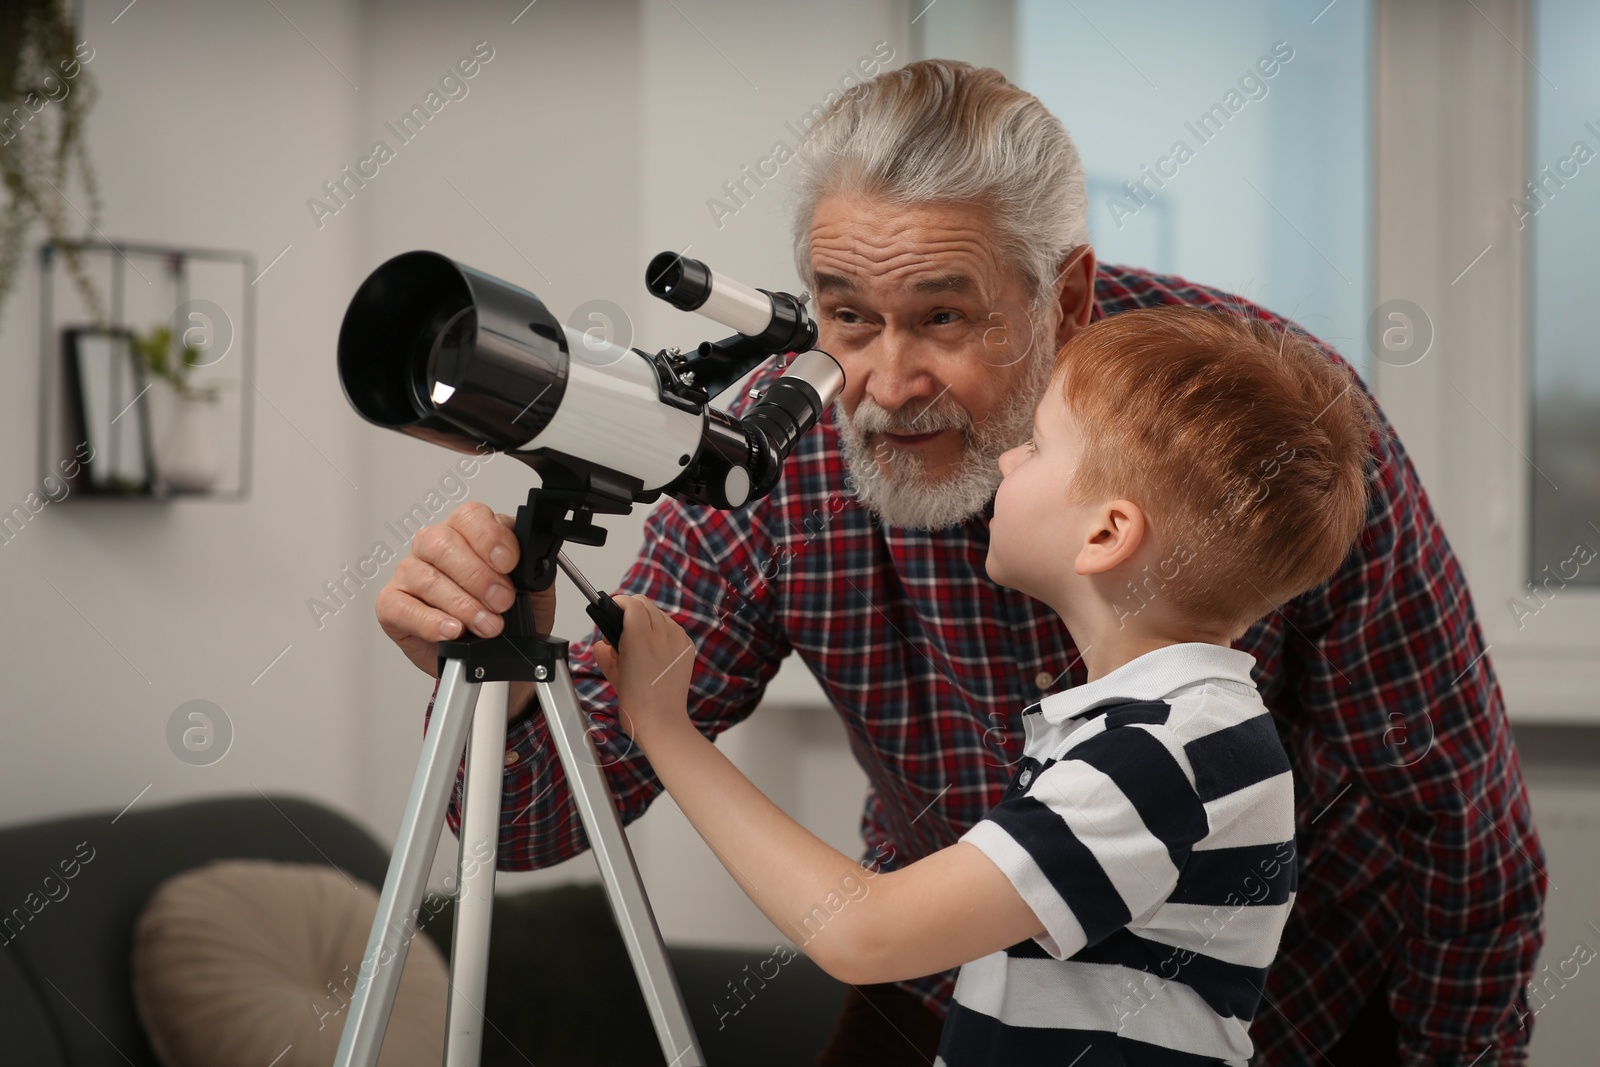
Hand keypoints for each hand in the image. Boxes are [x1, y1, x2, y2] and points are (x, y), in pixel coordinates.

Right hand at [375, 501, 554, 719]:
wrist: (497, 658)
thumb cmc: (511, 616)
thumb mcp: (532, 589)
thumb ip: (531, 570)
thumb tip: (531, 564)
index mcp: (468, 531)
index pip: (471, 516)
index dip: (489, 538)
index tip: (508, 564)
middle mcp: (434, 545)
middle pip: (443, 544)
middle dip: (478, 576)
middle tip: (502, 602)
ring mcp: (410, 573)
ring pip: (426, 577)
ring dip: (461, 604)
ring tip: (486, 625)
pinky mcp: (392, 604)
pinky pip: (404, 608)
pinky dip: (431, 622)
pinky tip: (452, 630)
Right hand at [591, 594, 695, 748]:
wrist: (661, 721)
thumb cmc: (636, 702)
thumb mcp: (611, 673)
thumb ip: (603, 651)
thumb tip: (604, 641)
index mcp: (639, 636)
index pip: (630, 603)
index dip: (618, 605)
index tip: (611, 612)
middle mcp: (662, 633)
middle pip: (645, 604)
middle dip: (631, 612)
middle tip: (621, 632)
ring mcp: (678, 639)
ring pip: (660, 614)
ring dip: (647, 621)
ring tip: (638, 644)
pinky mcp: (688, 647)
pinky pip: (673, 629)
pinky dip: (662, 632)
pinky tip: (654, 652)